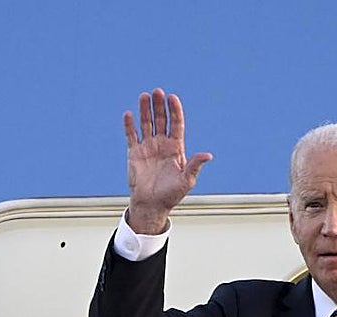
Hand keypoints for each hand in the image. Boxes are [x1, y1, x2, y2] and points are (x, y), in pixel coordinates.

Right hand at [123, 88, 211, 233]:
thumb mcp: (186, 181)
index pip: (176, 124)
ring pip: (146, 123)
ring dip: (145, 110)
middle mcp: (162, 144)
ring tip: (144, 96)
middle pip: (161, 120)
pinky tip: (129, 114)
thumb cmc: (171, 195)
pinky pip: (131, 136)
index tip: (172, 98)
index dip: (175, 111)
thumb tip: (208, 155)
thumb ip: (195, 166)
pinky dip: (129, 125)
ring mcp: (148, 147)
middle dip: (159, 106)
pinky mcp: (134, 153)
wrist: (152, 205)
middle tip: (157, 92)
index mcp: (176, 148)